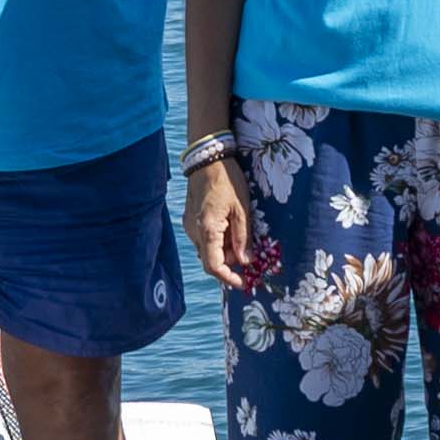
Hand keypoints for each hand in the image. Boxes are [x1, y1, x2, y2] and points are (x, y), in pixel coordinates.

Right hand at [184, 150, 261, 292]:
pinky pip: (204, 238)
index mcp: (207, 230)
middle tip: (249, 251)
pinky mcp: (190, 218)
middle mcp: (194, 231)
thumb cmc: (227, 180)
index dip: (228, 278)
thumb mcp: (242, 209)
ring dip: (224, 249)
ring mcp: (189, 225)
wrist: (207, 158)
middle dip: (230, 261)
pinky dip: (217, 239)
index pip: (214, 266)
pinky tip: (229, 224)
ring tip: (240, 232)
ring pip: (207, 249)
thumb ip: (243, 237)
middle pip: (211, 259)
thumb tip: (245, 261)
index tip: (243, 282)